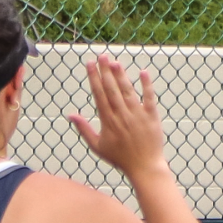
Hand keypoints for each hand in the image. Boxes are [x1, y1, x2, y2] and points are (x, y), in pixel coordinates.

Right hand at [68, 55, 167, 178]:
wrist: (144, 167)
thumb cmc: (120, 158)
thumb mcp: (98, 146)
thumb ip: (84, 129)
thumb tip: (70, 115)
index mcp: (108, 121)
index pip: (99, 95)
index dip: (94, 78)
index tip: (89, 64)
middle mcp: (122, 115)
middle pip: (112, 89)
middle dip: (105, 71)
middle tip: (101, 56)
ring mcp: (137, 115)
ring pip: (127, 91)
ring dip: (121, 75)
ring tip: (115, 62)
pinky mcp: (152, 117)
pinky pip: (149, 98)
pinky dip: (147, 85)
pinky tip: (143, 72)